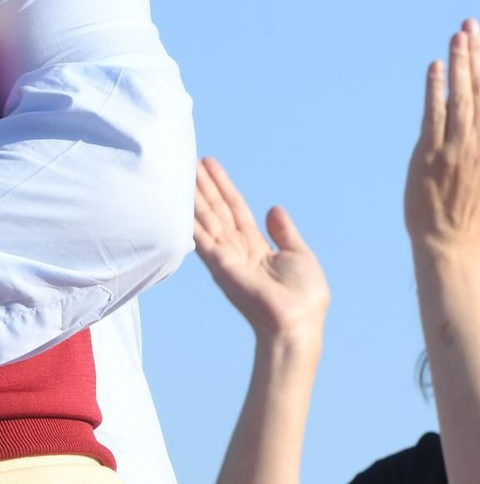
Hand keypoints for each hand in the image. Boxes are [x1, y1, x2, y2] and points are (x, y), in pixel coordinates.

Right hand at [193, 157, 328, 345]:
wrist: (297, 324)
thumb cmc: (304, 297)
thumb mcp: (300, 255)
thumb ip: (284, 232)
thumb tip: (274, 208)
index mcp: (255, 245)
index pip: (235, 208)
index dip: (223, 186)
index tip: (209, 164)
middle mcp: (235, 247)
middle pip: (216, 208)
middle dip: (203, 184)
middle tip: (188, 159)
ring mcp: (225, 255)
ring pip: (206, 217)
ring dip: (194, 194)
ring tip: (182, 170)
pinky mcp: (219, 264)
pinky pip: (201, 236)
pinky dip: (189, 218)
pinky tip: (179, 200)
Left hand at [407, 19, 479, 257]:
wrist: (452, 245)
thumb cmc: (474, 216)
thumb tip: (478, 114)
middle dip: (479, 55)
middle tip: (471, 24)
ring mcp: (458, 148)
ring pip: (462, 97)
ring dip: (460, 63)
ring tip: (458, 35)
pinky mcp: (432, 155)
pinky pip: (434, 114)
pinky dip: (435, 89)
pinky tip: (435, 67)